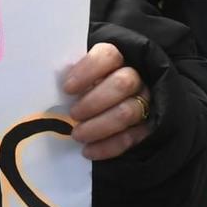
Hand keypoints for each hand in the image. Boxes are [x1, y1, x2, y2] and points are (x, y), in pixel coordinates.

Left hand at [61, 43, 153, 159]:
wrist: (114, 104)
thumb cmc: (90, 86)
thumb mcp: (83, 74)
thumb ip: (75, 74)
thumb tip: (58, 82)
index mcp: (119, 58)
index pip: (109, 56)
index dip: (88, 71)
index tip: (67, 88)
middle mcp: (137, 77)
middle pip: (122, 84)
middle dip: (94, 101)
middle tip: (73, 114)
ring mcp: (146, 102)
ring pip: (127, 112)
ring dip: (99, 126)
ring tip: (77, 135)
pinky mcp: (148, 126)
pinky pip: (131, 137)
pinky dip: (108, 146)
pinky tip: (89, 151)